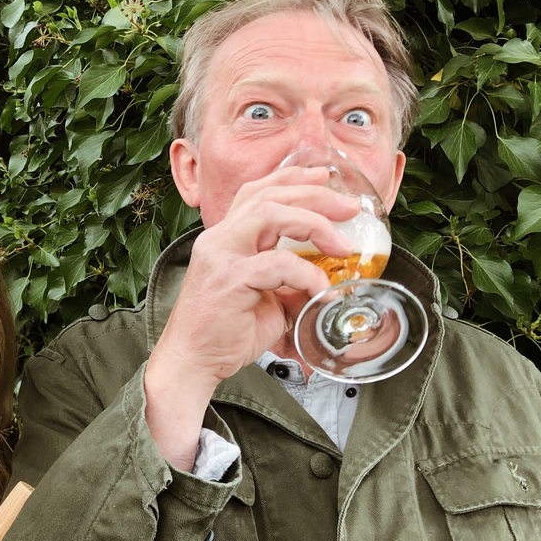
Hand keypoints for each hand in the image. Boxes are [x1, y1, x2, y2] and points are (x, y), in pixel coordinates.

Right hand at [143, 165, 358, 467]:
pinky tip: (322, 289)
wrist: (191, 362)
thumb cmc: (223, 333)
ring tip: (341, 244)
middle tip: (349, 207)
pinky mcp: (229, 280)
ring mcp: (221, 257)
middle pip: (267, 195)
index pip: (256, 192)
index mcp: (224, 237)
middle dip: (314, 194)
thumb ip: (290, 280)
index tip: (323, 178)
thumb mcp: (265, 298)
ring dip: (313, 223)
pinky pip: (276, 264)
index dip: (291, 178)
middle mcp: (219, 239)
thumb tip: (328, 278)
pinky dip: (306, 274)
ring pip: (270, 214)